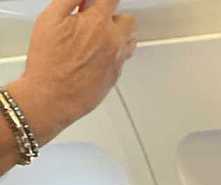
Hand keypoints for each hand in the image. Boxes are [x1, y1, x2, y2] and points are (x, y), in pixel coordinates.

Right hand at [9, 0, 135, 142]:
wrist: (52, 97)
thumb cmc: (49, 62)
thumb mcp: (52, 18)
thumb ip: (71, 0)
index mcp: (98, 23)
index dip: (103, 0)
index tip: (95, 2)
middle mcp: (113, 42)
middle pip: (127, 20)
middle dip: (112, 16)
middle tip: (93, 20)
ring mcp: (117, 61)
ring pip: (129, 41)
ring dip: (117, 35)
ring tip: (97, 38)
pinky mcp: (115, 77)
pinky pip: (122, 59)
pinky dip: (113, 53)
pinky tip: (96, 55)